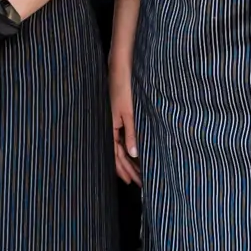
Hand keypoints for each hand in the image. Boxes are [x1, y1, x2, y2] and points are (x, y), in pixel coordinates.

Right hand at [109, 62, 140, 185]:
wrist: (121, 67)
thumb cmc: (124, 87)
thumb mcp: (130, 112)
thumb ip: (131, 133)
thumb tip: (133, 155)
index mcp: (111, 127)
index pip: (116, 156)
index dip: (125, 170)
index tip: (134, 182)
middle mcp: (111, 126)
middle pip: (118, 154)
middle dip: (128, 169)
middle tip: (139, 182)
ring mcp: (115, 121)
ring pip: (121, 147)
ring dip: (129, 160)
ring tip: (139, 172)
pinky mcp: (120, 115)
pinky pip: (123, 137)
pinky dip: (129, 148)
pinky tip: (136, 152)